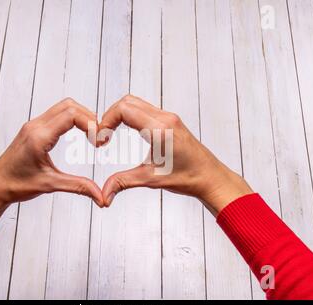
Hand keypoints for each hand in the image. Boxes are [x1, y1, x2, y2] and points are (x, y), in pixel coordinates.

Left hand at [0, 98, 103, 222]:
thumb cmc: (15, 185)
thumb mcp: (50, 185)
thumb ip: (78, 187)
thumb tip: (99, 195)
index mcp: (39, 137)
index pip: (72, 115)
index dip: (91, 124)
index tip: (98, 140)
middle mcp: (35, 126)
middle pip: (70, 106)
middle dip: (89, 118)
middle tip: (99, 137)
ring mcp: (33, 125)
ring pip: (64, 107)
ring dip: (81, 116)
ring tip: (91, 134)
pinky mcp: (33, 128)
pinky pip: (56, 114)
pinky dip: (72, 119)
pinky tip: (78, 133)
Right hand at [99, 95, 252, 215]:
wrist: (211, 178)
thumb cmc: (188, 178)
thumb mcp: (151, 180)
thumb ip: (124, 183)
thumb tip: (103, 194)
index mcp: (160, 129)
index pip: (124, 110)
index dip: (106, 121)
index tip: (101, 139)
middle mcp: (165, 118)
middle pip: (127, 101)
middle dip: (109, 116)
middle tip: (102, 136)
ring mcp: (169, 117)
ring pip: (136, 103)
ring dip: (119, 115)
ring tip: (111, 134)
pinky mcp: (171, 121)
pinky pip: (145, 109)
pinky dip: (130, 116)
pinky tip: (126, 132)